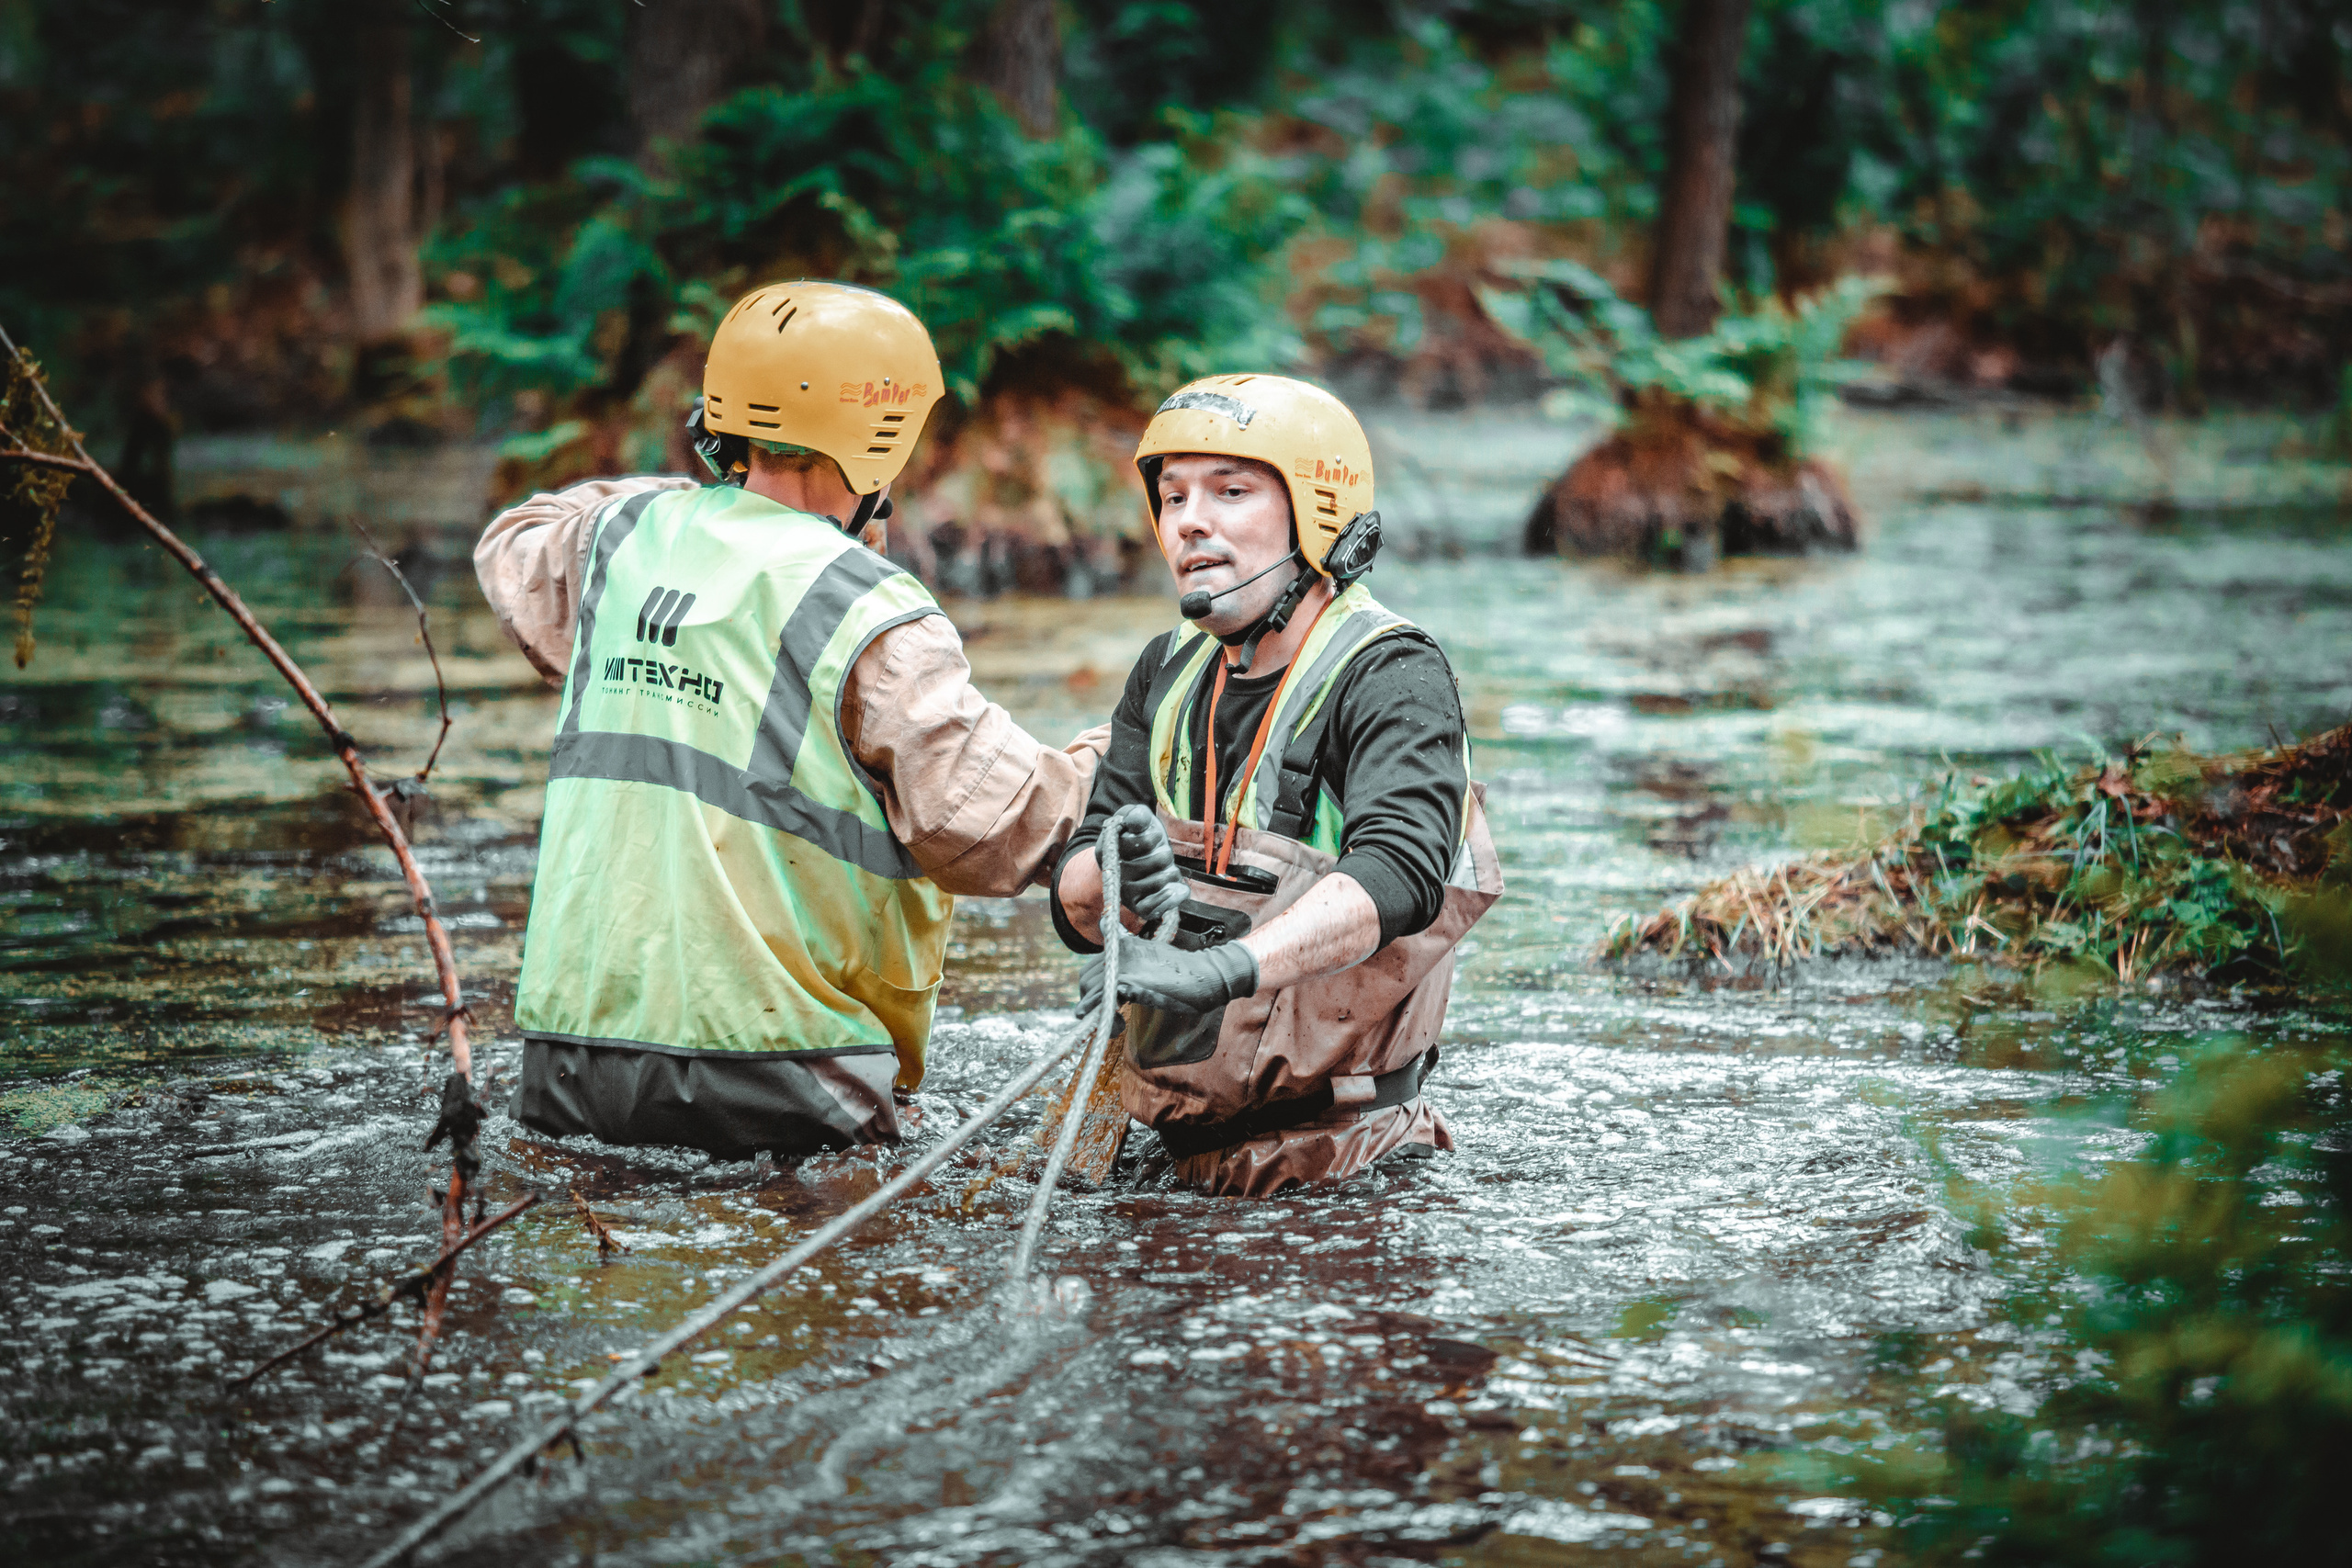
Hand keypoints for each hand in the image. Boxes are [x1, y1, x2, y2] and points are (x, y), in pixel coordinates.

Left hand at [1077, 938, 1258, 1019]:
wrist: (1205, 975)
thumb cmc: (1185, 975)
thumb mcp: (1154, 965)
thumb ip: (1134, 968)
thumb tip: (1121, 983)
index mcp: (1123, 945)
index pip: (1094, 969)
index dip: (1096, 991)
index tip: (1111, 1006)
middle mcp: (1117, 950)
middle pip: (1086, 979)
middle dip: (1093, 1003)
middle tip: (1114, 1019)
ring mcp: (1120, 964)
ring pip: (1089, 990)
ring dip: (1097, 1014)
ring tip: (1119, 1027)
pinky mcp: (1126, 980)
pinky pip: (1100, 1000)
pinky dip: (1103, 1018)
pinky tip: (1119, 1026)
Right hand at [1106, 804, 1186, 925]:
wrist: (1133, 860)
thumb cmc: (1136, 836)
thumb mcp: (1135, 818)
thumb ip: (1136, 815)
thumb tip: (1135, 819)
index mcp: (1108, 851)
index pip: (1145, 843)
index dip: (1155, 837)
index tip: (1154, 836)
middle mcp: (1114, 876)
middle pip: (1159, 861)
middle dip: (1165, 854)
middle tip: (1158, 854)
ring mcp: (1126, 894)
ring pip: (1163, 880)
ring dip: (1171, 871)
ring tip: (1162, 869)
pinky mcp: (1139, 908)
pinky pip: (1158, 907)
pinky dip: (1172, 897)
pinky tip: (1175, 888)